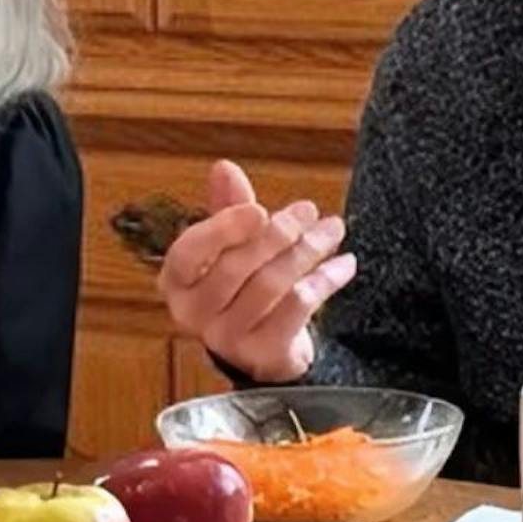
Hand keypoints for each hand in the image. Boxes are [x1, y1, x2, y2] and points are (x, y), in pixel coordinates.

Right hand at [155, 159, 355, 382]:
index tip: (259, 209)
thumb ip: (228, 208)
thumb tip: (224, 167)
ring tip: (333, 229)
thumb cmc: (243, 288)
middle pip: (237, 266)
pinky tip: (344, 264)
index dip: (223, 229)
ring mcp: (227, 338)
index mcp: (178, 281)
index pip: (188, 253)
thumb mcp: (232, 246)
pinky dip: (325, 280)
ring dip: (308, 251)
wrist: (265, 350)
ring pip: (271, 284)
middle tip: (309, 210)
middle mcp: (194, 313)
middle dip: (278, 232)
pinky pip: (297, 308)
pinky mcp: (263, 353)